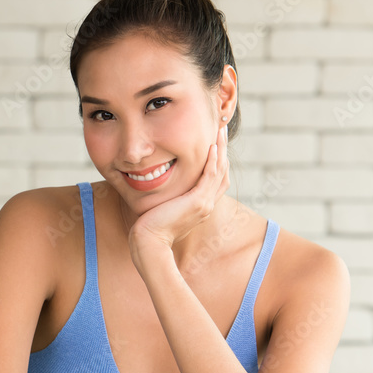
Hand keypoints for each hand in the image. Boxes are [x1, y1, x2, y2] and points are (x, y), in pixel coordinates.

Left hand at [127, 125, 230, 265]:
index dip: (218, 160)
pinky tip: (212, 146)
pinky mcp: (198, 202)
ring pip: (219, 171)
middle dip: (223, 150)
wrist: (149, 243)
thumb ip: (169, 199)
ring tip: (220, 131)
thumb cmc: (150, 228)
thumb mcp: (163, 210)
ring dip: (221, 149)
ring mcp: (205, 204)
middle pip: (222, 172)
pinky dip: (212, 161)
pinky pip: (210, 176)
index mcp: (201, 207)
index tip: (214, 142)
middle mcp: (207, 205)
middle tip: (221, 130)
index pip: (216, 179)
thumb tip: (162, 190)